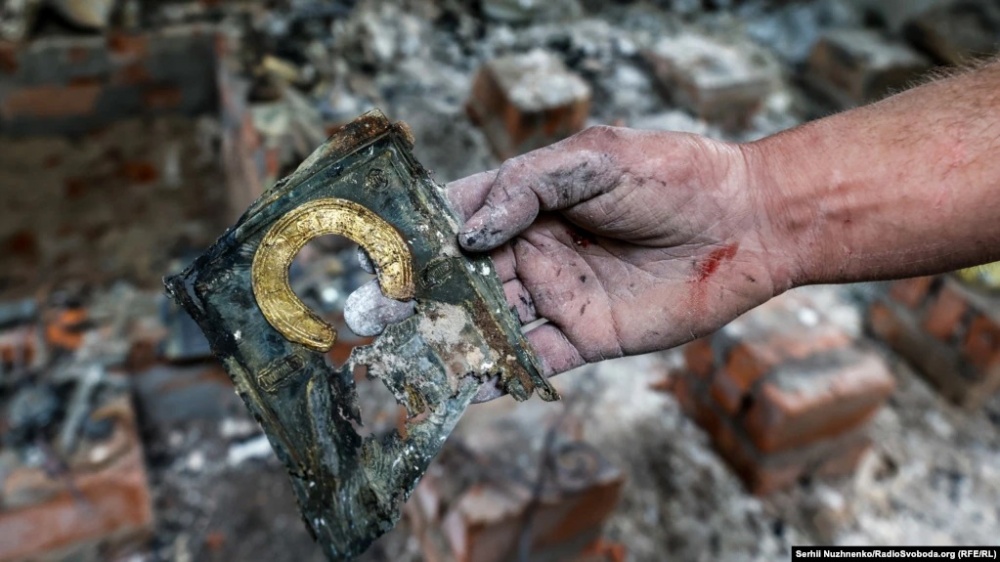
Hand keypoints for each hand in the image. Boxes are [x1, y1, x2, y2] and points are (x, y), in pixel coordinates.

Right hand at [345, 125, 788, 395]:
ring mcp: (558, 297)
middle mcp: (535, 253)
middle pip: (464, 280)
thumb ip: (526, 188)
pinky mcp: (586, 336)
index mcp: (529, 203)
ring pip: (492, 324)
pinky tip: (469, 384)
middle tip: (370, 319)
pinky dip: (502, 374)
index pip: (458, 220)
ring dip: (451, 340)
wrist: (746, 222)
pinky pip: (535, 360)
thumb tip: (468, 235)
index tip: (375, 255)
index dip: (416, 238)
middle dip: (418, 299)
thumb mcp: (594, 159)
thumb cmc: (673, 175)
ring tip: (405, 358)